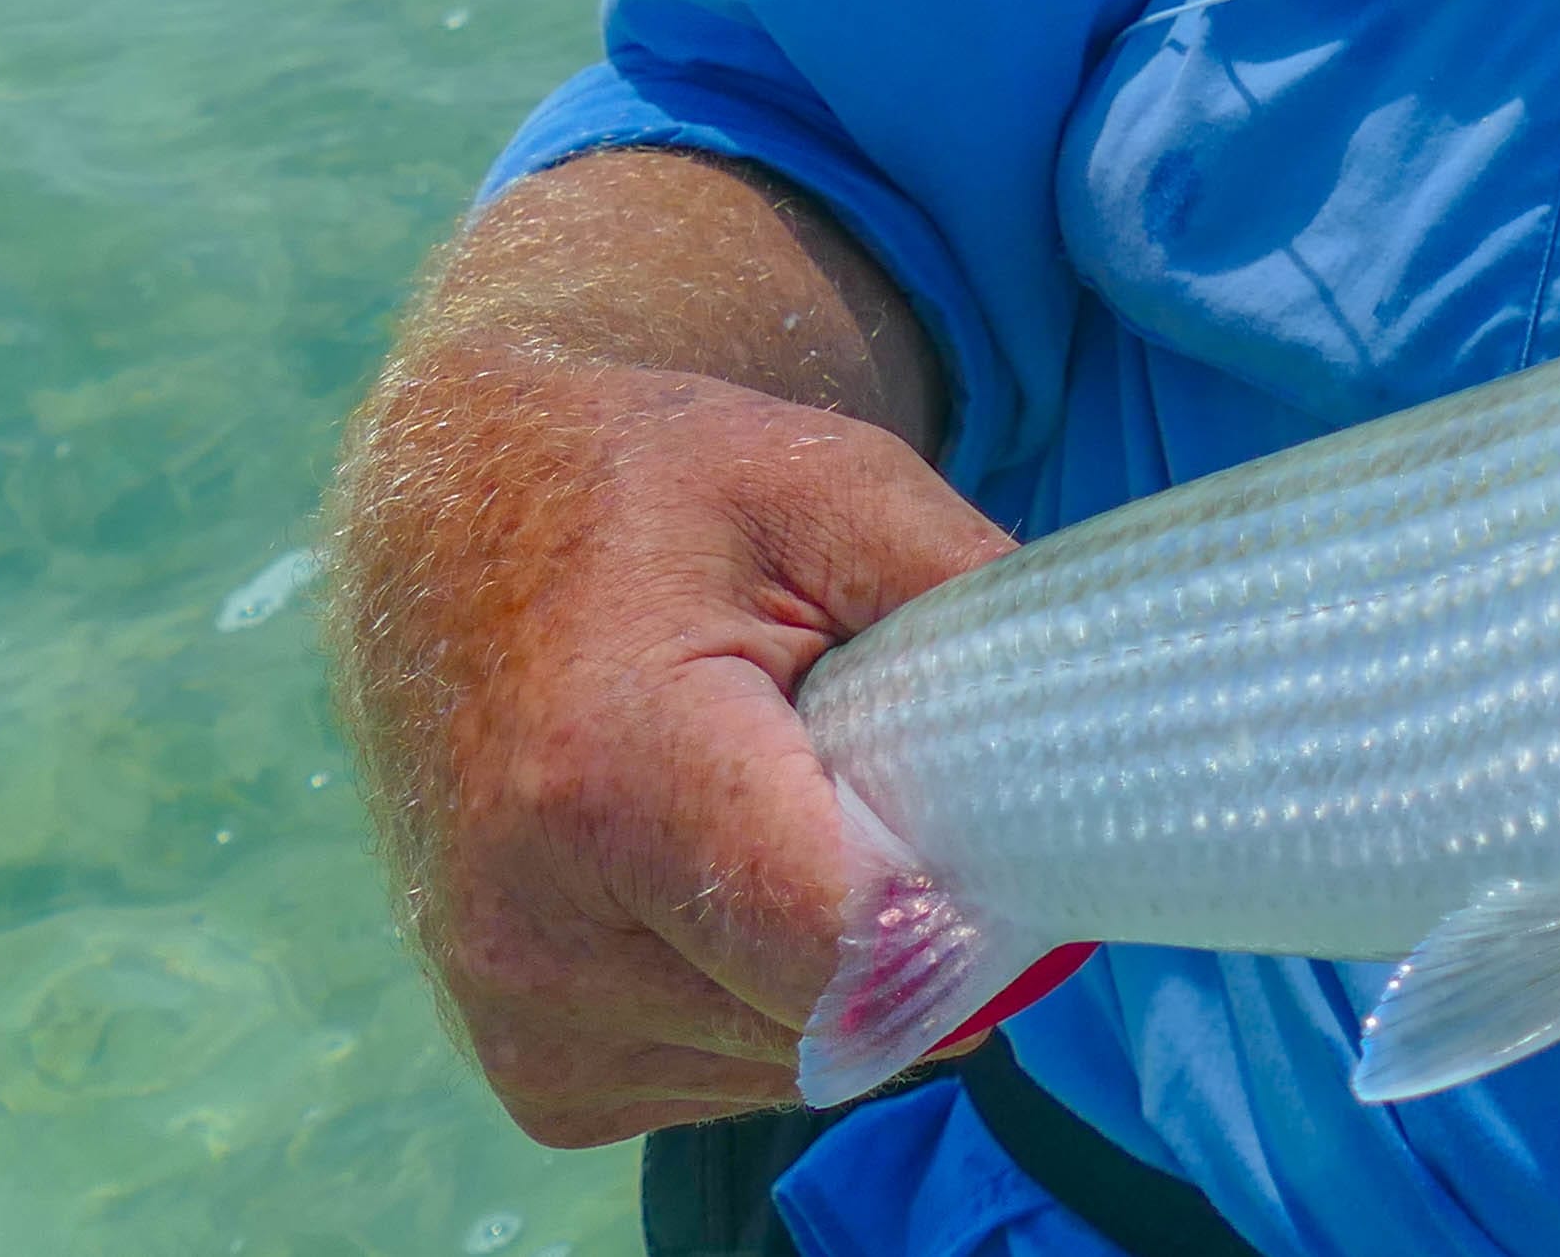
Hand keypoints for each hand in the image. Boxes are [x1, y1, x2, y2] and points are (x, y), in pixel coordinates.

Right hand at [336, 229, 1008, 1144]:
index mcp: (608, 783)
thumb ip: (971, 605)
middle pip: (839, 1020)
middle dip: (918, 932)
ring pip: (799, 1064)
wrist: (448, 537)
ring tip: (796, 814)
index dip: (966, 911)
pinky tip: (738, 874)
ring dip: (845, 969)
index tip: (1007, 829)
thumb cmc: (654, 495)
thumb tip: (1110, 733)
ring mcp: (520, 1023)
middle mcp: (536, 936)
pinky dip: (774, 996)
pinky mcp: (535, 1077)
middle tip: (901, 793)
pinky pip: (730, 1077)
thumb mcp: (829, 483)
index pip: (849, 952)